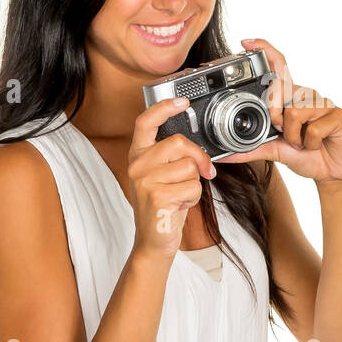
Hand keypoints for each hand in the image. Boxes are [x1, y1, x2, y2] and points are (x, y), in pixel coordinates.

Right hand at [127, 97, 215, 259]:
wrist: (153, 240)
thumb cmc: (163, 206)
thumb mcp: (162, 176)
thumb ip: (172, 157)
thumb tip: (198, 149)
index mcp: (138, 155)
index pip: (145, 122)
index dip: (164, 107)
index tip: (183, 101)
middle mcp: (137, 165)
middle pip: (180, 143)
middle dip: (199, 158)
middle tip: (203, 173)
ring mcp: (145, 180)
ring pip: (190, 167)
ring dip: (195, 184)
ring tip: (180, 195)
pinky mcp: (157, 196)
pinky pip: (193, 187)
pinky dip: (194, 198)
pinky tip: (179, 205)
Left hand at [215, 37, 341, 186]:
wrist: (334, 173)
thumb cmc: (306, 155)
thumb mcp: (274, 151)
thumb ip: (250, 149)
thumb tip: (225, 155)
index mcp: (290, 98)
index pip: (279, 67)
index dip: (265, 50)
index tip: (246, 42)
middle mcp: (306, 95)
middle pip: (279, 90)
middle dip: (275, 117)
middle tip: (284, 133)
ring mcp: (323, 103)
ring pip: (294, 113)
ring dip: (294, 137)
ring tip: (303, 142)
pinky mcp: (338, 115)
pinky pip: (312, 129)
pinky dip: (310, 144)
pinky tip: (317, 145)